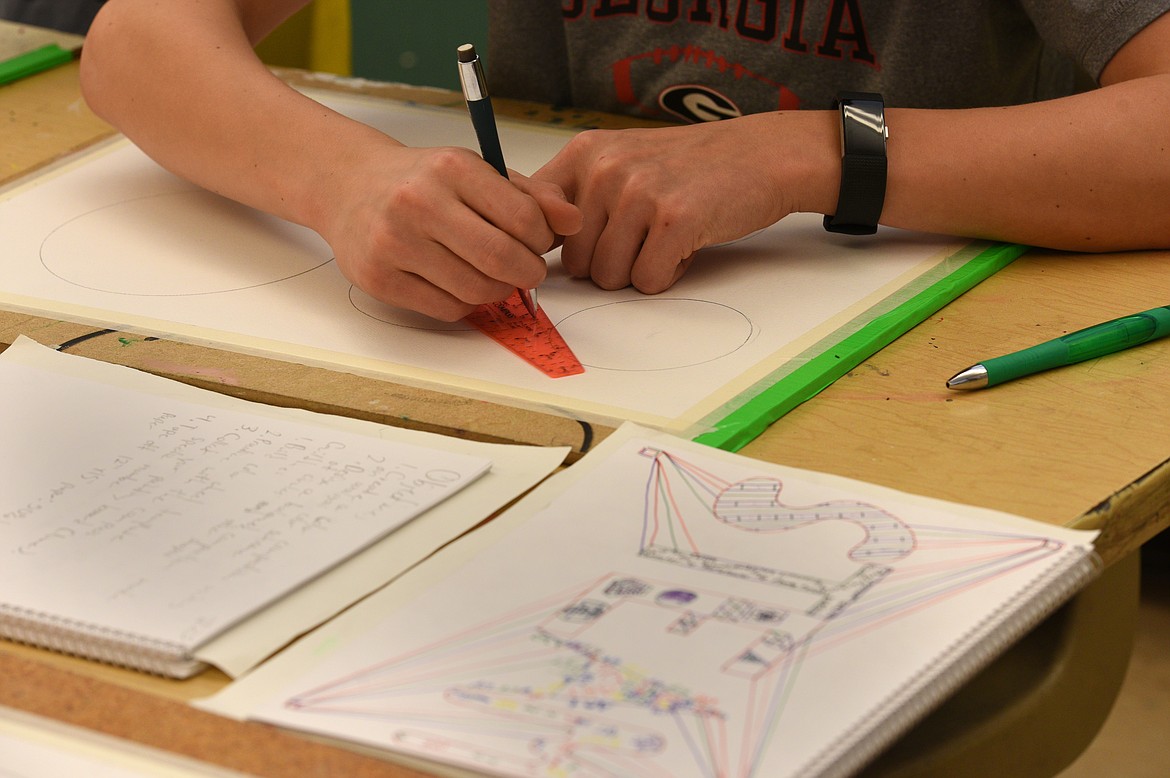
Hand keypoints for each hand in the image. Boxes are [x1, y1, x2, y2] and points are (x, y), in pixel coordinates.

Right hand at [323, 143, 581, 320]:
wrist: (349, 186)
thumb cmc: (425, 182)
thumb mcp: (478, 173)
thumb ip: (533, 196)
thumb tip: (575, 222)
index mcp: (452, 168)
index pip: (523, 218)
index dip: (543, 240)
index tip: (538, 242)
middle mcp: (419, 202)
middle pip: (501, 260)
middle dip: (527, 273)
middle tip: (526, 270)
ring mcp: (394, 242)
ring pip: (476, 291)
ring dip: (498, 291)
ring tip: (491, 274)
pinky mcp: (379, 278)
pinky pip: (447, 309)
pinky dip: (465, 304)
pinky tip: (457, 282)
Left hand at [534, 113, 819, 292]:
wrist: (758, 156)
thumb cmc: (687, 168)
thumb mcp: (620, 163)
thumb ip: (575, 198)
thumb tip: (531, 248)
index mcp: (583, 154)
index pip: (534, 220)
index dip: (552, 250)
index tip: (579, 250)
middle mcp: (604, 169)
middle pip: (577, 264)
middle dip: (610, 264)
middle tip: (645, 235)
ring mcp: (638, 193)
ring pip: (610, 277)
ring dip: (640, 271)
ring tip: (665, 236)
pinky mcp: (674, 220)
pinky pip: (648, 281)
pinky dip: (670, 274)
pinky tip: (686, 243)